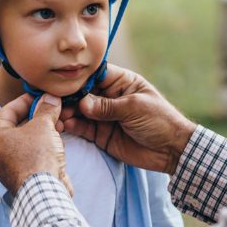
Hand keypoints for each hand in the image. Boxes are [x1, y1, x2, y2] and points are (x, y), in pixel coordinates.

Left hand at [0, 93, 71, 195]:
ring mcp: (10, 166)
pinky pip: (33, 155)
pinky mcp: (24, 176)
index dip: (26, 100)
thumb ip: (46, 109)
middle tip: (53, 109)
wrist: (45, 192)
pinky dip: (45, 147)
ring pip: (27, 141)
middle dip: (38, 116)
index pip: (7, 111)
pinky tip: (58, 142)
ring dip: (43, 131)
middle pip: (18, 126)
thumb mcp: (43, 125)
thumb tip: (51, 98)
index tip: (40, 96)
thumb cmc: (37, 156)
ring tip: (59, 124)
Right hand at [60, 64, 195, 172]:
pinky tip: (64, 125)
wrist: (172, 151)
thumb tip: (82, 103)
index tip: (63, 81)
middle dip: (69, 97)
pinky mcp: (101, 134)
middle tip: (55, 102)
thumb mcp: (135, 108)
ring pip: (79, 111)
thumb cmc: (160, 121)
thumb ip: (108, 106)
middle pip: (83, 93)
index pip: (95, 75)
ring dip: (67, 113)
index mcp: (121, 83)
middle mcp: (109, 97)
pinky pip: (83, 128)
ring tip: (56, 116)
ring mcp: (104, 116)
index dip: (79, 77)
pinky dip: (72, 127)